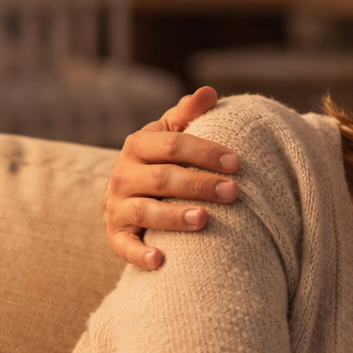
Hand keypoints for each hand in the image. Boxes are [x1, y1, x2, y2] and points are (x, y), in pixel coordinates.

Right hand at [104, 87, 242, 269]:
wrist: (129, 194)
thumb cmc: (162, 161)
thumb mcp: (171, 134)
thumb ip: (188, 114)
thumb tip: (209, 91)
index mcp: (138, 145)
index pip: (172, 144)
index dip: (205, 152)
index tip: (237, 162)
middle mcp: (123, 175)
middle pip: (163, 178)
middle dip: (200, 184)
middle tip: (234, 192)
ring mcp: (117, 206)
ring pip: (146, 211)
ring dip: (175, 216)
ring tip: (205, 219)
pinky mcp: (115, 235)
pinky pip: (125, 247)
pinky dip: (141, 254)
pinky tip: (162, 260)